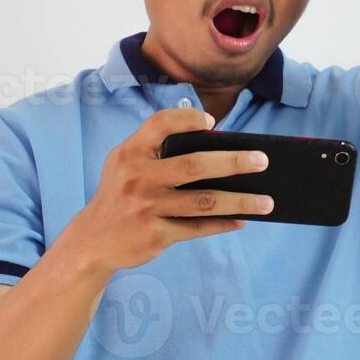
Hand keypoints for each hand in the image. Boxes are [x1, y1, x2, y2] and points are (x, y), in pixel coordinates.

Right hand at [65, 108, 274, 272]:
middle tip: (262, 161)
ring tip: (267, 201)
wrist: (93, 239)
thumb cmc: (120, 194)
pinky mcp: (155, 235)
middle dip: (233, 162)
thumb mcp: (125, 163)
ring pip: (204, 202)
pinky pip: (197, 227)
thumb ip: (156, 150)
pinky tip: (242, 220)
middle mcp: (137, 178)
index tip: (213, 123)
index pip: (160, 125)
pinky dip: (223, 224)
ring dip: (240, 201)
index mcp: (130, 153)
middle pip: (194, 165)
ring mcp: (146, 208)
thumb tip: (214, 145)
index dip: (188, 120)